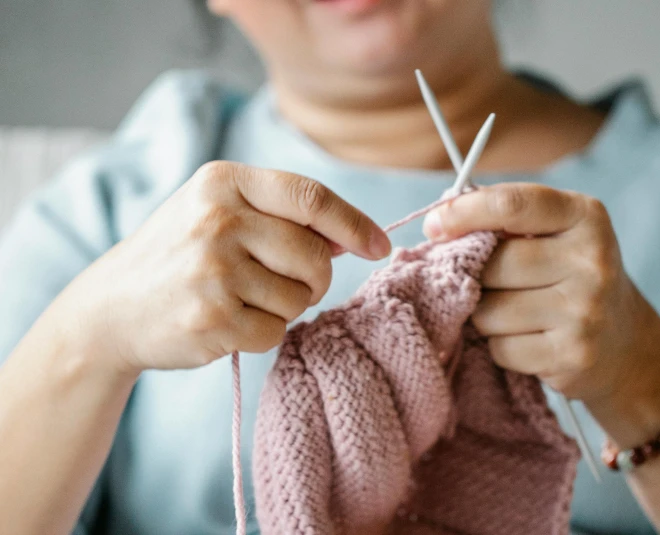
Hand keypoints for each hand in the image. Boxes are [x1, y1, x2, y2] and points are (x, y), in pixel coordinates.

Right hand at [58, 161, 390, 373]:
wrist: (111, 308)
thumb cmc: (179, 255)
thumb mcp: (217, 213)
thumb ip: (281, 215)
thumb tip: (353, 236)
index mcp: (222, 183)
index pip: (311, 196)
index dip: (354, 223)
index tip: (378, 245)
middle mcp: (217, 221)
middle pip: (316, 254)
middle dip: (316, 276)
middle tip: (287, 282)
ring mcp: (212, 272)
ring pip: (301, 298)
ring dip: (287, 306)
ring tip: (245, 299)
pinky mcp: (212, 320)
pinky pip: (277, 331)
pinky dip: (264, 332)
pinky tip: (230, 321)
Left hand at [423, 183, 659, 406]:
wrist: (624, 344)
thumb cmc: (570, 278)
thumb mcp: (555, 234)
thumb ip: (505, 221)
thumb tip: (438, 222)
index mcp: (585, 216)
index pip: (511, 204)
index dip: (463, 212)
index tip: (433, 226)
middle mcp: (592, 260)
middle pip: (494, 264)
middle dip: (477, 277)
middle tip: (491, 284)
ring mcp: (586, 311)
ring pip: (489, 311)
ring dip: (486, 316)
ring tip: (514, 314)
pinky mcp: (574, 356)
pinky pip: (502, 348)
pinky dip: (501, 347)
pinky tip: (527, 340)